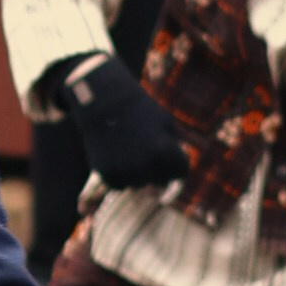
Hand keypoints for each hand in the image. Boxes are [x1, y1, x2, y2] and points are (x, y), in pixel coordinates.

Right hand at [57, 52, 187, 189]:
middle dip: (158, 168)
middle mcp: (145, 165)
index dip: (177, 162)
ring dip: (139, 173)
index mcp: (164, 150)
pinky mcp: (106, 174)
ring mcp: (125, 171)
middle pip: (160, 181)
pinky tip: (117, 156)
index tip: (169, 152)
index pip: (181, 172)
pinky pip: (120, 185)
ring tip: (130, 150)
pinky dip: (121, 175)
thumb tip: (176, 176)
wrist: (104, 101)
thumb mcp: (167, 123)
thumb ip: (176, 148)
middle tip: (145, 147)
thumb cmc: (140, 110)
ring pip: (140, 185)